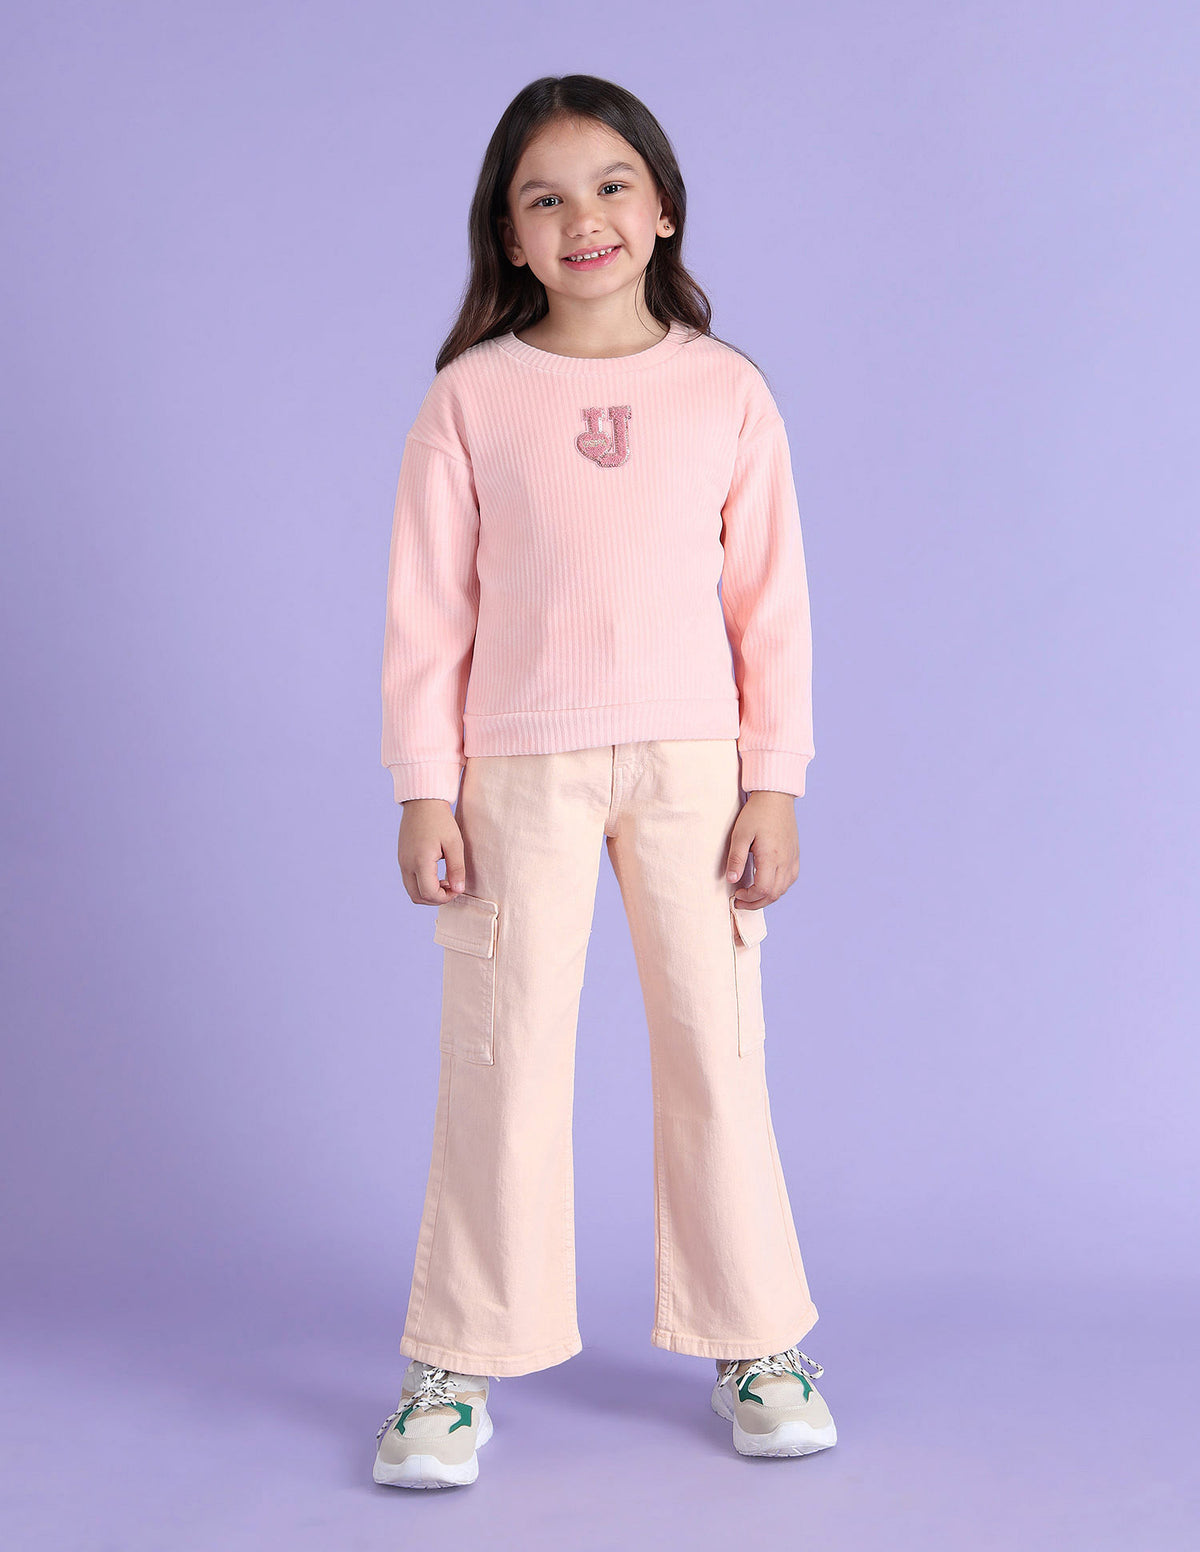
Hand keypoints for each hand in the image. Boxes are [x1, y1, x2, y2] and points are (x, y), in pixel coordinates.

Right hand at [397, 799, 467, 904]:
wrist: (422, 801)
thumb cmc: (440, 820)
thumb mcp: (455, 843)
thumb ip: (456, 869)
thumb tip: (458, 890)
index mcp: (420, 861)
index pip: (429, 894)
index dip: (445, 898)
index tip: (457, 888)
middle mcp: (407, 864)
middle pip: (417, 897)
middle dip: (436, 898)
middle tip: (451, 887)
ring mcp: (402, 861)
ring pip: (412, 890)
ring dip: (428, 892)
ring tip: (445, 880)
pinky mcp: (402, 857)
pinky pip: (409, 880)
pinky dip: (422, 884)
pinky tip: (436, 873)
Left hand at [724, 790, 799, 907]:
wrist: (775, 797)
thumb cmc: (756, 813)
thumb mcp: (740, 835)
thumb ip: (736, 858)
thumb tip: (732, 880)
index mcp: (771, 856)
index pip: (763, 889)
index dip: (749, 898)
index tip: (736, 894)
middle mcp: (786, 860)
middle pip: (774, 894)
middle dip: (756, 902)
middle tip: (740, 901)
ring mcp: (793, 858)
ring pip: (783, 889)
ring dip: (767, 897)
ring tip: (752, 895)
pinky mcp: (795, 855)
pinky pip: (790, 880)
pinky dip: (778, 888)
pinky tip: (767, 884)